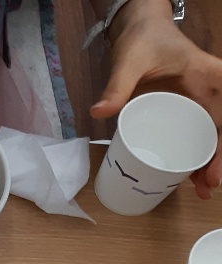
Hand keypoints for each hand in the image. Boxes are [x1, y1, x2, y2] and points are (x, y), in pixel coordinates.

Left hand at [93, 0, 221, 197]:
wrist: (140, 29)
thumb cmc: (143, 41)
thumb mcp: (129, 61)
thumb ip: (117, 86)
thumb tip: (99, 111)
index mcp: (208, 76)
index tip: (217, 160)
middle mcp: (210, 90)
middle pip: (220, 128)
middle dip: (217, 158)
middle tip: (207, 185)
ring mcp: (199, 101)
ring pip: (210, 135)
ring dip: (208, 162)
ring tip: (200, 189)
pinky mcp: (186, 110)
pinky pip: (195, 134)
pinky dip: (195, 155)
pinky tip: (189, 177)